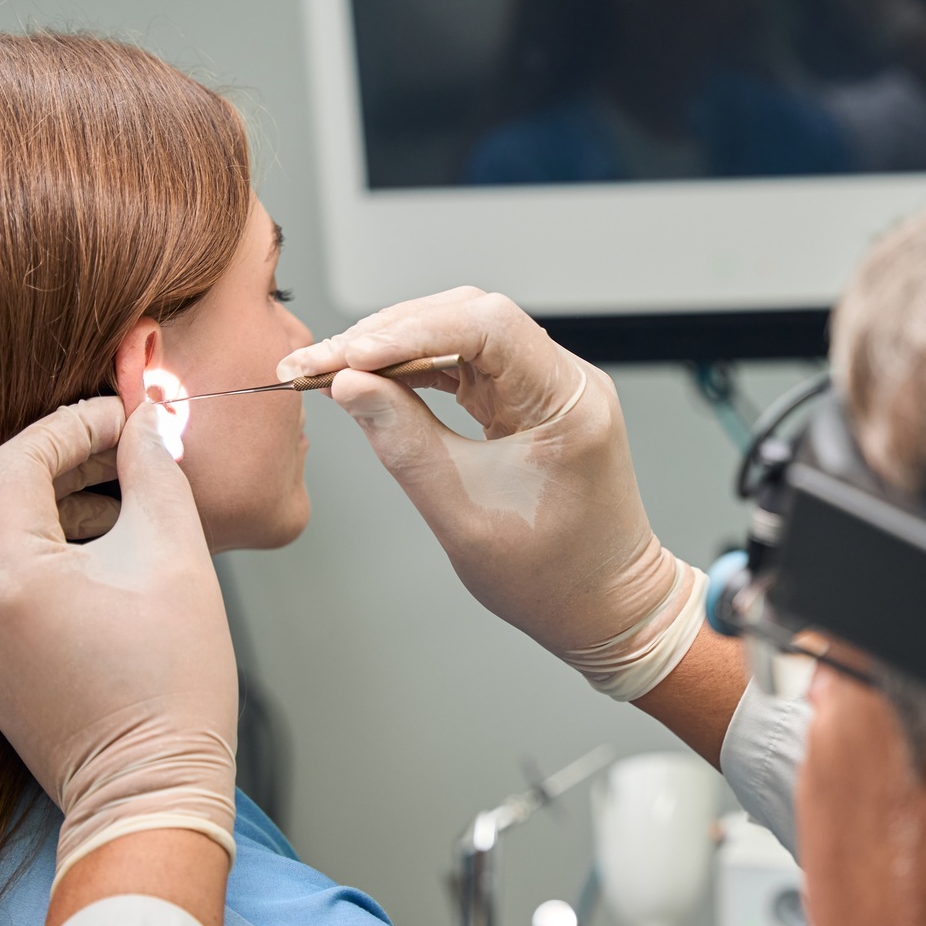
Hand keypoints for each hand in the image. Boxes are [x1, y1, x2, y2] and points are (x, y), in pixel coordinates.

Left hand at [0, 397, 238, 890]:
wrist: (151, 790)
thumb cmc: (173, 684)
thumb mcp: (176, 559)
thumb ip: (156, 477)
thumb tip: (145, 428)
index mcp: (8, 573)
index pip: (19, 461)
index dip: (73, 426)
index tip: (124, 418)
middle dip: (55, 461)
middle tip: (118, 450)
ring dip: (44, 505)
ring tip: (116, 502)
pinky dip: (38, 552)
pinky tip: (98, 556)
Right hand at [279, 287, 705, 702]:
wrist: (605, 607)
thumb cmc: (553, 577)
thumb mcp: (462, 514)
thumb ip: (403, 442)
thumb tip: (349, 385)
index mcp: (568, 402)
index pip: (488, 325)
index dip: (410, 331)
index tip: (351, 357)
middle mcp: (566, 381)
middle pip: (470, 318)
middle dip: (389, 335)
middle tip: (320, 363)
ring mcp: (548, 388)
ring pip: (463, 337)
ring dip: (395, 350)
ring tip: (331, 373)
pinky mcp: (529, 402)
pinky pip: (467, 366)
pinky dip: (416, 372)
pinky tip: (370, 383)